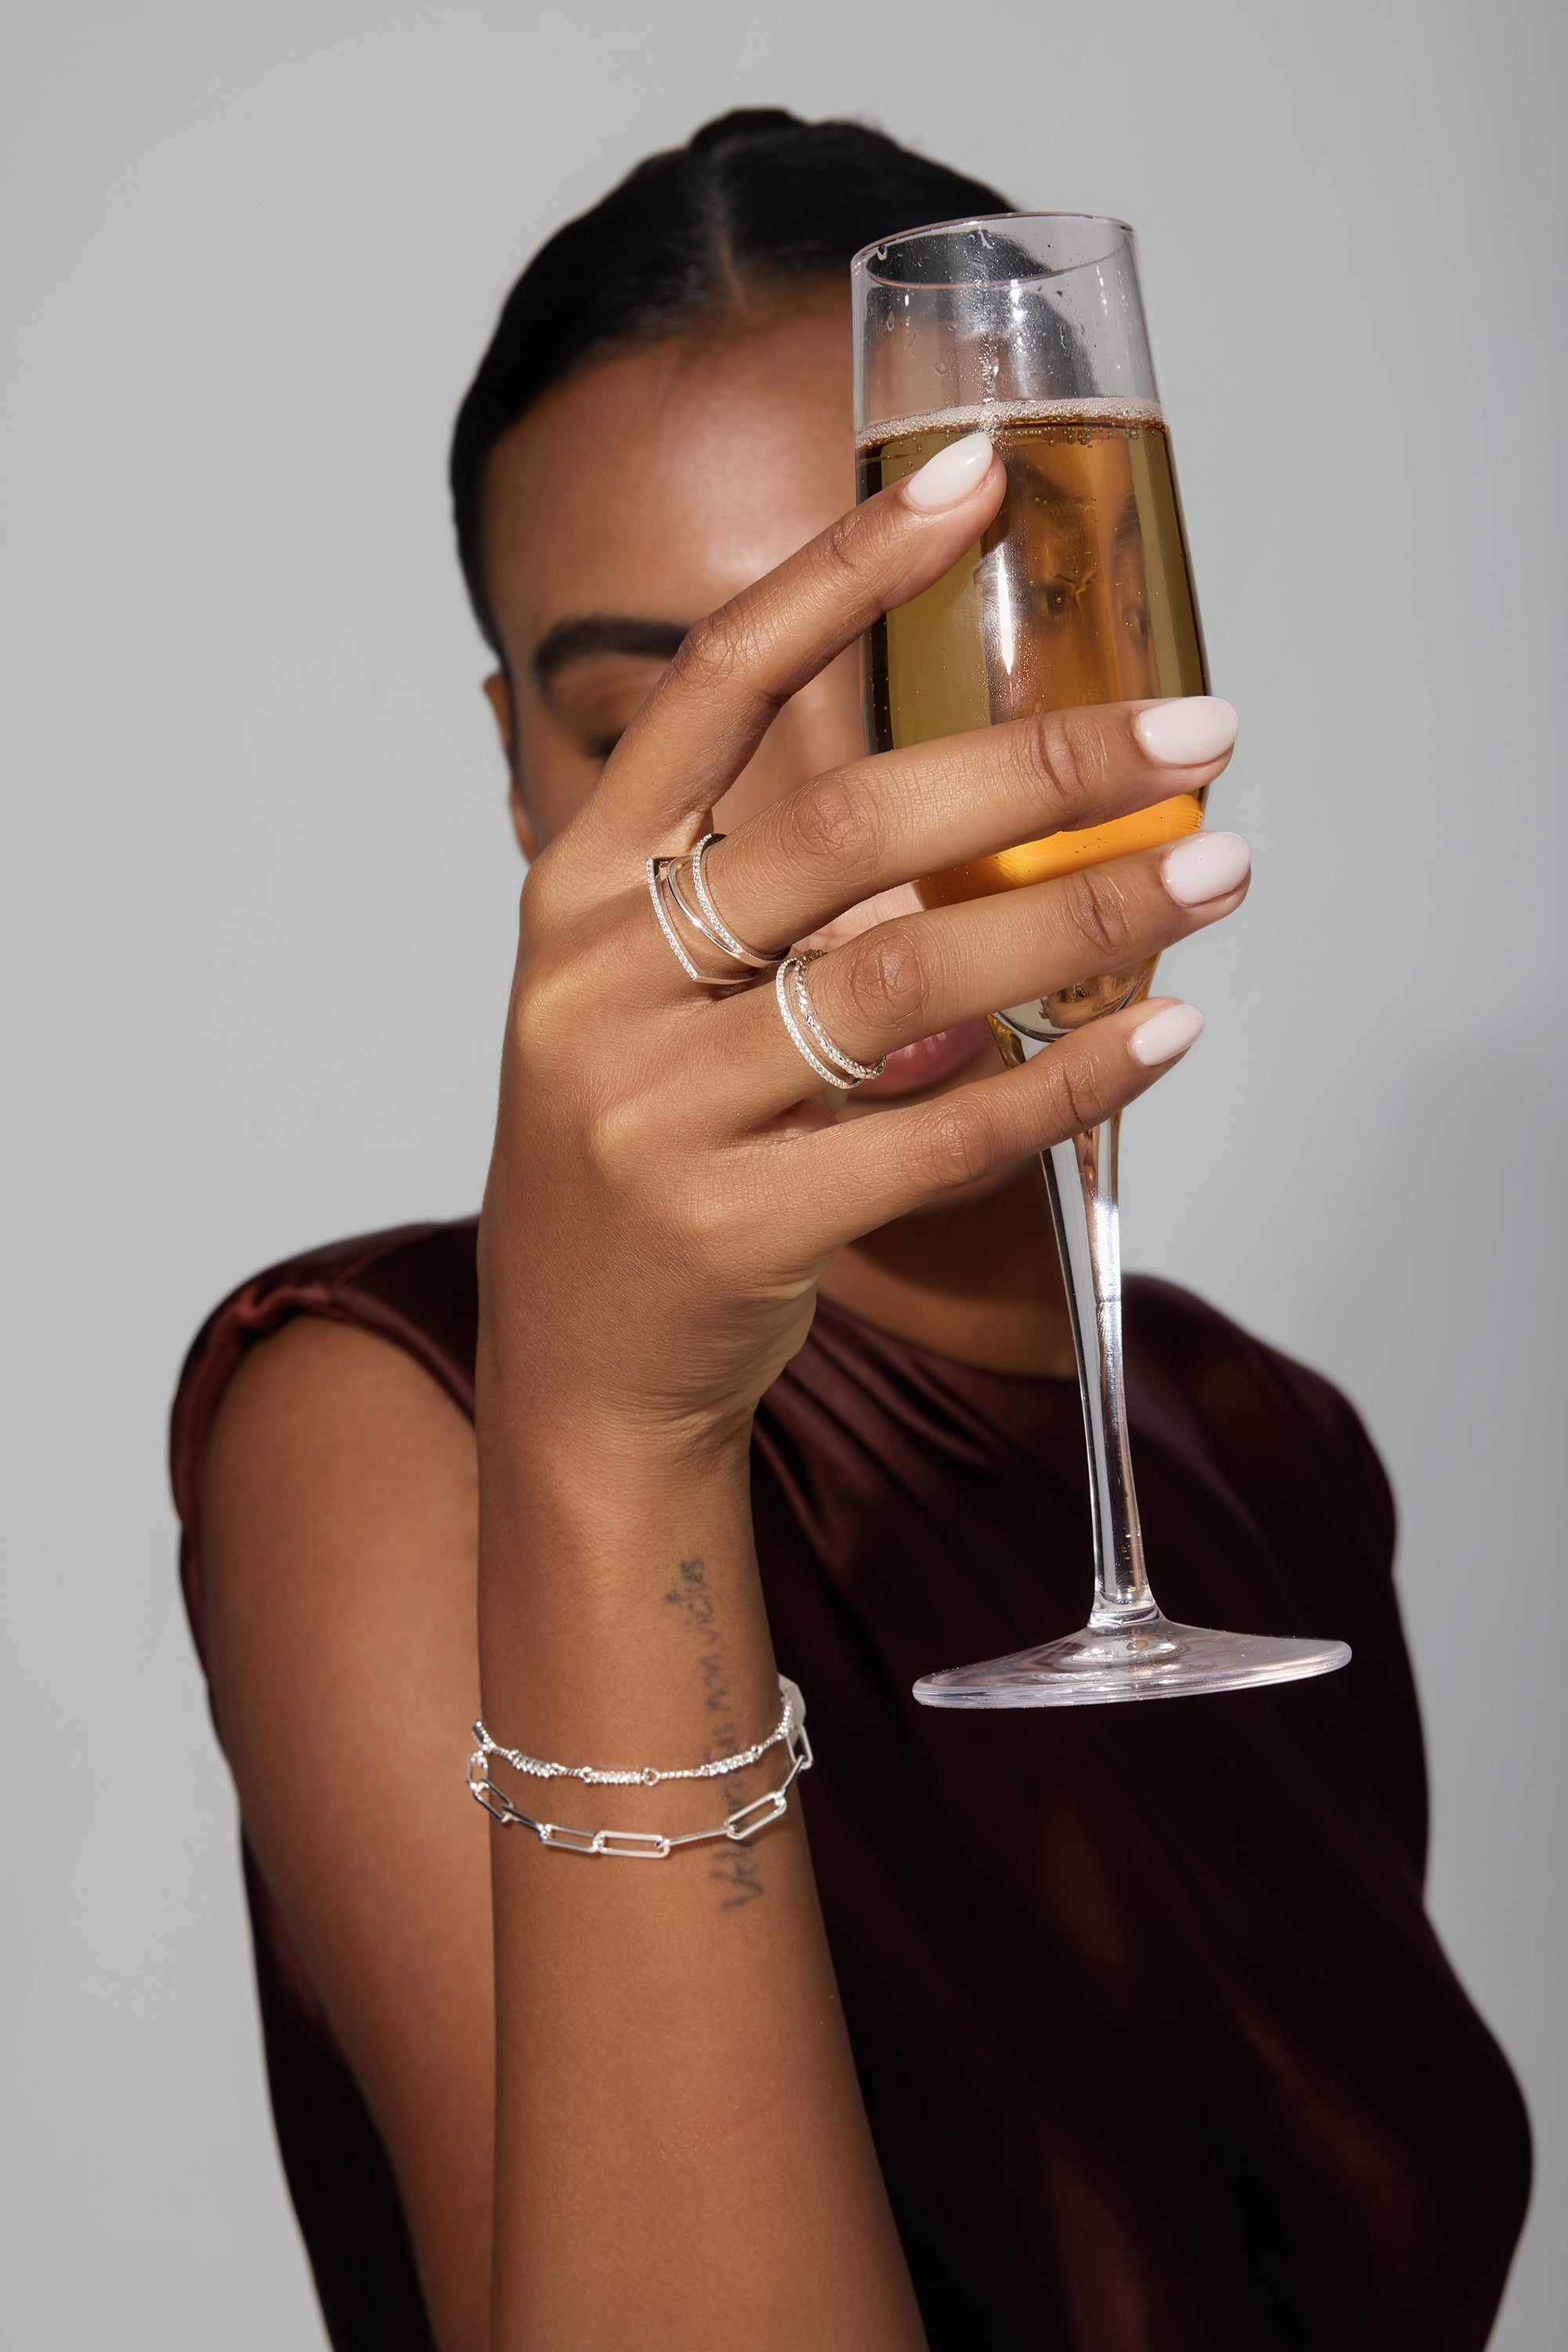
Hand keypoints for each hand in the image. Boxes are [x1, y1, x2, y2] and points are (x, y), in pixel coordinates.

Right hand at [480, 439, 1245, 1458]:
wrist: (580, 1367)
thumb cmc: (645, 1153)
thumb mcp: (655, 996)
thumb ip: (775, 903)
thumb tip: (995, 812)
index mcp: (578, 891)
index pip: (711, 689)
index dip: (839, 575)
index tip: (972, 484)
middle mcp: (602, 983)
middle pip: (840, 828)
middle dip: (1038, 765)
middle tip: (1195, 734)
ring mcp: (655, 1111)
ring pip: (903, 982)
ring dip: (1080, 911)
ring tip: (1214, 872)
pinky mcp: (732, 1226)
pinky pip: (934, 1135)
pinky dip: (1063, 1085)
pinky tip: (1160, 1037)